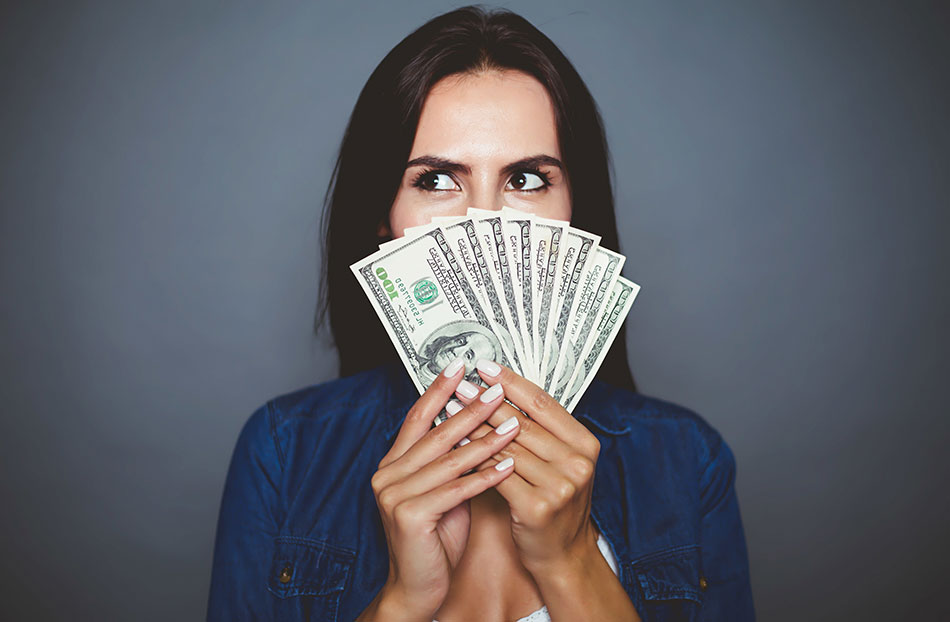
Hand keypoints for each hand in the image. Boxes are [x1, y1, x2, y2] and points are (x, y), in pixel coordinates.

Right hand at [362, 358, 520, 620]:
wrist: (418, 589)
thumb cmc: (436, 539)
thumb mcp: (443, 491)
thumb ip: (450, 461)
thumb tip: (477, 421)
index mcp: (393, 463)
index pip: (417, 417)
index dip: (439, 390)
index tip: (461, 365)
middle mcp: (388, 474)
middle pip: (436, 433)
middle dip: (471, 409)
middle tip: (498, 389)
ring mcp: (395, 495)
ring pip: (449, 460)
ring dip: (485, 440)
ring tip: (514, 424)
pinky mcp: (410, 516)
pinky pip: (455, 490)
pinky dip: (484, 476)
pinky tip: (508, 465)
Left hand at [452, 360, 601, 575]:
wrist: (563, 557)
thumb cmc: (555, 504)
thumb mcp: (560, 463)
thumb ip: (541, 432)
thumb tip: (502, 391)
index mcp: (585, 444)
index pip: (544, 403)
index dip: (512, 382)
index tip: (486, 367)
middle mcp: (577, 462)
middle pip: (522, 423)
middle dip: (487, 402)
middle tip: (461, 385)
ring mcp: (560, 486)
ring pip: (506, 447)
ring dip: (474, 426)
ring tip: (451, 409)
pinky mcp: (537, 507)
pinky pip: (497, 474)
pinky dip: (474, 457)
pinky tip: (456, 446)